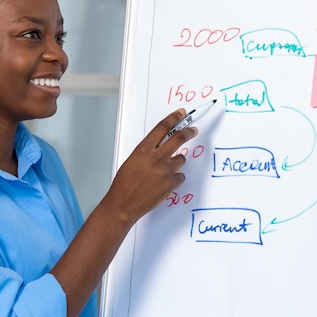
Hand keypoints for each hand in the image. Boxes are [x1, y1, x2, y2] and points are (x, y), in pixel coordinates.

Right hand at [103, 109, 196, 224]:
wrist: (123, 204)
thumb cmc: (124, 184)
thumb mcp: (132, 161)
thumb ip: (147, 152)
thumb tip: (160, 147)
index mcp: (143, 149)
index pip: (162, 127)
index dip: (174, 118)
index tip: (181, 113)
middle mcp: (156, 157)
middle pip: (179, 137)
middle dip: (189, 131)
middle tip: (193, 130)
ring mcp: (165, 170)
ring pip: (181, 159)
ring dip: (176, 162)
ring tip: (164, 171)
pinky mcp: (171, 183)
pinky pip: (180, 176)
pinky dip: (175, 179)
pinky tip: (164, 183)